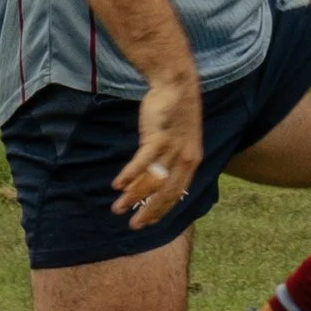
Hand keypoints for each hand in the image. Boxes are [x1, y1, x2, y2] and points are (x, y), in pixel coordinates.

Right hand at [115, 65, 203, 225]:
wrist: (176, 85)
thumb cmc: (175, 113)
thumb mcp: (179, 140)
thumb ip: (170, 160)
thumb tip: (154, 179)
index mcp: (192, 161)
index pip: (178, 193)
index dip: (163, 209)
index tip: (149, 222)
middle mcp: (185, 159)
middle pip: (165, 193)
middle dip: (148, 211)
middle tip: (134, 226)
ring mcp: (172, 149)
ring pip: (151, 181)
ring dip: (133, 196)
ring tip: (117, 207)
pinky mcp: (159, 138)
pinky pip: (142, 162)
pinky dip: (129, 175)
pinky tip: (118, 185)